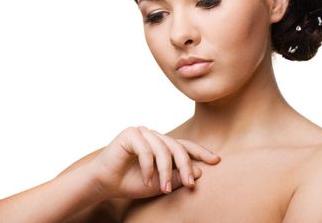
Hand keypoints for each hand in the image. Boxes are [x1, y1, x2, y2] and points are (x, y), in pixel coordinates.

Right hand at [91, 126, 219, 198]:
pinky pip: (146, 150)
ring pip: (163, 149)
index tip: (216, 161)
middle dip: (185, 166)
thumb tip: (200, 171)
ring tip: (162, 188)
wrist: (106, 183)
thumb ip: (177, 177)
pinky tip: (146, 180)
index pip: (184, 145)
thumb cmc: (132, 183)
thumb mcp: (160, 184)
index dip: (200, 152)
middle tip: (191, 184)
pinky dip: (148, 167)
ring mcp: (142, 132)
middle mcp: (154, 136)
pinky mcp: (130, 133)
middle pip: (177, 147)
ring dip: (165, 171)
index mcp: (162, 145)